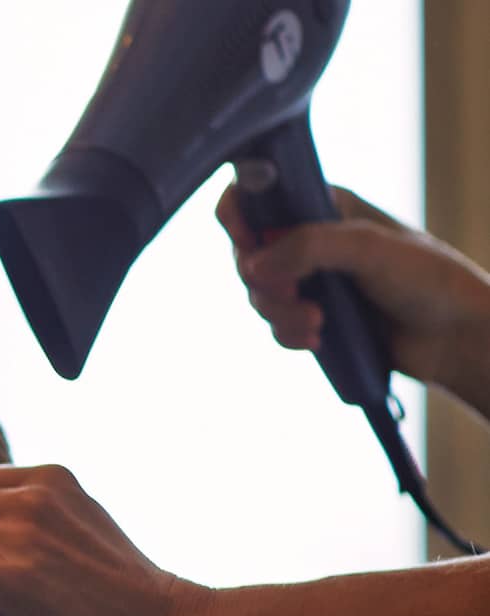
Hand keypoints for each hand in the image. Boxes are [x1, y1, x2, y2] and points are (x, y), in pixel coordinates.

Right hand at [216, 182, 489, 407]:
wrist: (452, 335)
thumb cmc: (427, 279)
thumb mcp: (368, 249)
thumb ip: (309, 247)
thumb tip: (254, 264)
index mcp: (326, 207)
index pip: (262, 198)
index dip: (240, 216)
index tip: (248, 244)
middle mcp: (312, 241)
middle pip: (251, 256)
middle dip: (264, 283)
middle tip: (292, 295)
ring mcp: (312, 281)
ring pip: (261, 296)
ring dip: (281, 315)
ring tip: (317, 324)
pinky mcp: (314, 317)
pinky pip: (277, 327)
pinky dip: (289, 335)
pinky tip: (318, 339)